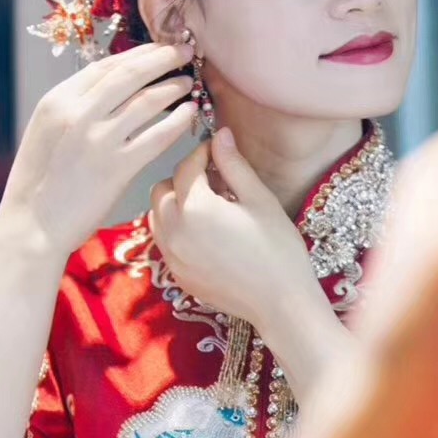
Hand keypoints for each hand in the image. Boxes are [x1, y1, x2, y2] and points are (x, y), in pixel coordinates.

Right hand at [0, 41, 197, 257]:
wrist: (33, 225)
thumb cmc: (40, 181)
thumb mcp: (47, 131)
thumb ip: (74, 107)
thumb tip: (110, 85)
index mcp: (57, 101)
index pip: (105, 66)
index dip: (138, 54)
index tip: (159, 48)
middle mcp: (77, 114)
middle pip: (130, 74)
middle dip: (162, 57)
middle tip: (185, 50)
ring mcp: (98, 140)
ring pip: (147, 101)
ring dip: (173, 87)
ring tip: (189, 82)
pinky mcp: (117, 168)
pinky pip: (157, 137)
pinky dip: (177, 121)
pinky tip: (189, 114)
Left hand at [149, 128, 321, 333]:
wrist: (281, 303)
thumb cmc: (278, 249)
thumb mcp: (260, 200)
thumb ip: (234, 165)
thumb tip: (220, 135)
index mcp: (195, 208)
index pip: (186, 167)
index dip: (202, 153)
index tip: (217, 151)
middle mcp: (174, 231)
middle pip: (161, 190)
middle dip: (182, 178)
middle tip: (213, 180)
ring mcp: (172, 257)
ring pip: (157, 216)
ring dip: (175, 203)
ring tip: (208, 206)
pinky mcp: (177, 276)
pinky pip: (165, 242)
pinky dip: (177, 229)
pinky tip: (207, 234)